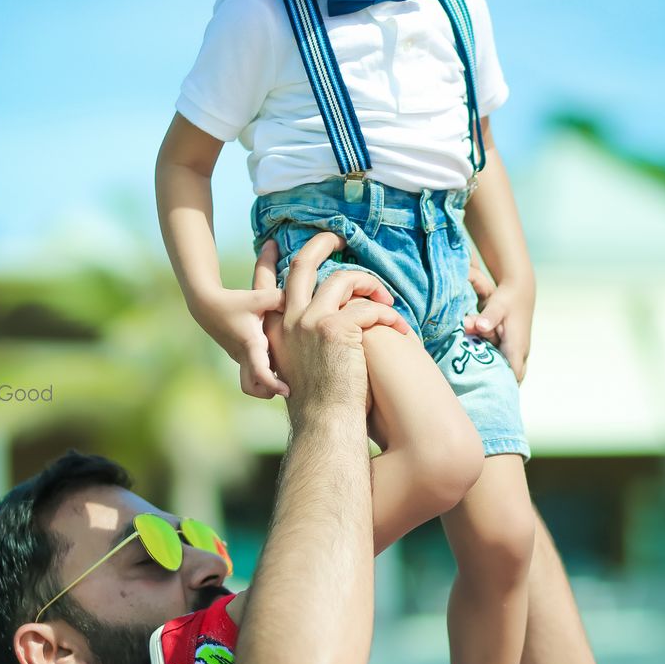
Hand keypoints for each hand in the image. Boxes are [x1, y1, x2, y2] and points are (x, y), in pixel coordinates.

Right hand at [197, 270, 287, 399]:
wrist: (206, 304)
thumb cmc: (233, 301)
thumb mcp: (258, 297)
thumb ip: (280, 299)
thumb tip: (299, 306)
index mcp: (250, 344)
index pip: (260, 373)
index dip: (274, 385)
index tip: (287, 390)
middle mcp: (243, 355)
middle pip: (251, 388)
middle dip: (268, 392)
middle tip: (286, 388)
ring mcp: (239, 357)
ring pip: (251, 380)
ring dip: (265, 383)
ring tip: (283, 373)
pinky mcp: (239, 354)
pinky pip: (251, 369)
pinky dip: (263, 370)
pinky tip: (277, 358)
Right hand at [254, 233, 409, 415]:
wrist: (326, 425)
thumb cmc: (321, 402)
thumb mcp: (300, 366)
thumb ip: (304, 340)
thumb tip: (331, 318)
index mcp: (275, 329)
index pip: (266, 283)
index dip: (270, 260)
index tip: (276, 244)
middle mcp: (288, 320)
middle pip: (302, 264)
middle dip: (320, 244)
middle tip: (337, 238)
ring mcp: (309, 322)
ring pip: (342, 280)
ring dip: (369, 284)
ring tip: (386, 300)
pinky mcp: (335, 328)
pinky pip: (368, 307)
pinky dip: (387, 315)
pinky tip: (399, 328)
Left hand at [464, 254, 533, 383]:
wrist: (519, 289)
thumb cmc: (507, 298)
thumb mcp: (496, 306)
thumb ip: (487, 317)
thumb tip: (480, 327)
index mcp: (516, 347)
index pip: (513, 376)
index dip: (503, 388)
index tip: (488, 397)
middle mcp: (521, 352)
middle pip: (514, 379)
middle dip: (501, 388)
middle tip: (483, 396)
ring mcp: (520, 351)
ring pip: (512, 372)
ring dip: (499, 378)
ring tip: (483, 388)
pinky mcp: (515, 347)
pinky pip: (509, 365)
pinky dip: (499, 370)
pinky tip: (484, 374)